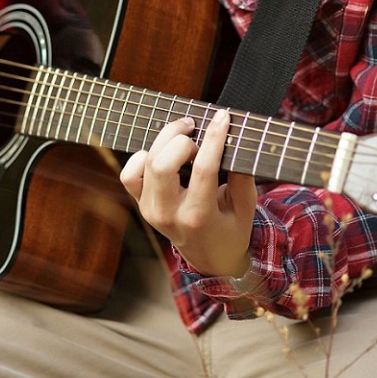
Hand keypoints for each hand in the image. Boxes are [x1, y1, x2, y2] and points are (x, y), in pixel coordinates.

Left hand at [120, 108, 256, 277]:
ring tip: (183, 134)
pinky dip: (143, 157)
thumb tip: (235, 140)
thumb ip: (242, 176)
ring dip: (164, 140)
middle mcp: (169, 215)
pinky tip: (162, 153)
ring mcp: (151, 210)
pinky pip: (130, 173)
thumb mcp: (246, 207)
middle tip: (197, 131)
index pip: (204, 169)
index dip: (213, 138)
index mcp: (199, 216)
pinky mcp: (142, 204)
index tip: (222, 117)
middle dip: (181, 138)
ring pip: (145, 163)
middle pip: (163, 164)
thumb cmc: (231, 230)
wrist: (211, 259)